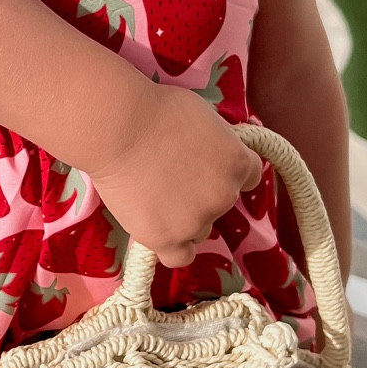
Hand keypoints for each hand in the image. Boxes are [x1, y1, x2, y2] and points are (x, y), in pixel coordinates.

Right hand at [88, 87, 262, 268]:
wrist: (117, 128)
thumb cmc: (154, 110)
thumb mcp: (202, 117)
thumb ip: (215, 142)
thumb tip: (209, 151)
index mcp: (237, 162)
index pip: (248, 177)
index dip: (225, 172)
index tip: (207, 167)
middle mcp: (224, 195)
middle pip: (220, 204)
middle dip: (200, 193)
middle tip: (169, 176)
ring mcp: (197, 220)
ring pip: (199, 230)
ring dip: (183, 219)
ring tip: (152, 197)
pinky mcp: (166, 238)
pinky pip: (179, 257)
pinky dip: (172, 247)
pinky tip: (158, 231)